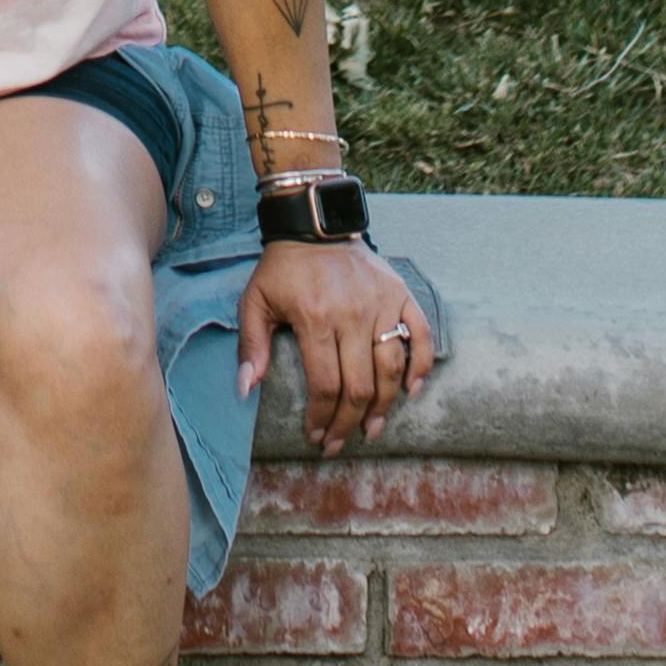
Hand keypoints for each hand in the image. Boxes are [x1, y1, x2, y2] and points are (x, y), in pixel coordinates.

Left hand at [236, 231, 425, 458]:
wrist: (315, 222)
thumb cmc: (282, 267)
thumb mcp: (255, 301)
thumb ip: (251, 345)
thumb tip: (245, 388)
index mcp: (315, 319)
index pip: (325, 384)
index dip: (323, 417)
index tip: (316, 436)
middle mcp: (352, 314)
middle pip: (360, 385)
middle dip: (349, 423)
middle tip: (339, 443)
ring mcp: (381, 303)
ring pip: (391, 368)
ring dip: (385, 406)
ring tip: (373, 429)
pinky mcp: (400, 293)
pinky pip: (420, 334)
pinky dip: (421, 365)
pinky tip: (412, 391)